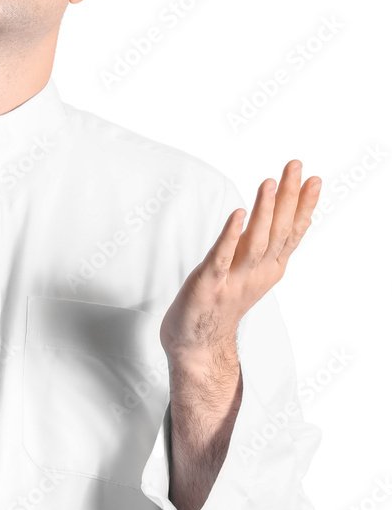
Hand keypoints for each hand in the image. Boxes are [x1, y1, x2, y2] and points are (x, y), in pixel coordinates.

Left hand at [160, 159, 321, 358]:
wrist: (196, 343)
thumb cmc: (220, 302)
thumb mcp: (248, 271)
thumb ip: (260, 245)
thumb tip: (270, 213)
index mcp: (269, 269)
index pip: (292, 233)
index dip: (303, 206)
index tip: (314, 178)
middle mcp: (257, 273)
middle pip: (278, 231)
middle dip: (288, 197)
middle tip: (296, 166)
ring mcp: (234, 279)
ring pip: (255, 242)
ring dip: (264, 212)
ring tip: (270, 183)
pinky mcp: (209, 283)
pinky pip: (222, 256)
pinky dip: (231, 235)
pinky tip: (238, 214)